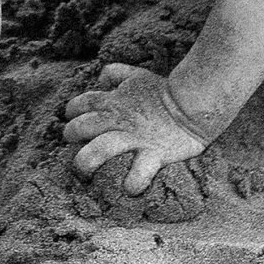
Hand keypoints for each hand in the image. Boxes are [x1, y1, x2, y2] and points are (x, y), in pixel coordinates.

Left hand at [62, 65, 207, 194]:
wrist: (193, 104)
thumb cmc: (163, 90)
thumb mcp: (137, 75)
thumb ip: (117, 74)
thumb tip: (101, 78)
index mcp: (113, 102)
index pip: (81, 104)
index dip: (72, 112)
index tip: (72, 119)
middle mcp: (119, 120)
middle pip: (83, 127)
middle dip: (71, 136)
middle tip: (73, 145)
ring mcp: (135, 138)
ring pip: (101, 149)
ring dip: (87, 161)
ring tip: (85, 170)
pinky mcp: (153, 154)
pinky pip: (139, 173)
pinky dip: (133, 183)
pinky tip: (129, 189)